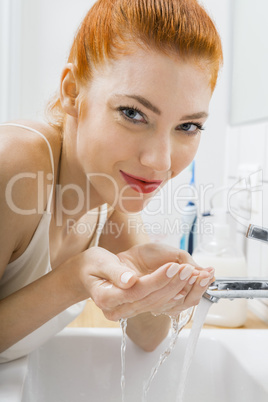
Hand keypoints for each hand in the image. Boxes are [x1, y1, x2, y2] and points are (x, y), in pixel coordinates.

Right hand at [75, 243, 213, 320]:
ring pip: (158, 303)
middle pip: (152, 299)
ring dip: (179, 289)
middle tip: (191, 268)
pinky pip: (159, 303)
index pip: (138, 291)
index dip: (158, 279)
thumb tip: (130, 280)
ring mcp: (128, 311)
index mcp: (107, 298)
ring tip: (196, 274)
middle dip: (174, 283)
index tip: (174, 265)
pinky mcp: (137, 307)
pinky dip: (175, 293)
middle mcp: (119, 310)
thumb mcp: (99, 262)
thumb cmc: (91, 265)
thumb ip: (114, 272)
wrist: (86, 275)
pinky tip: (188, 284)